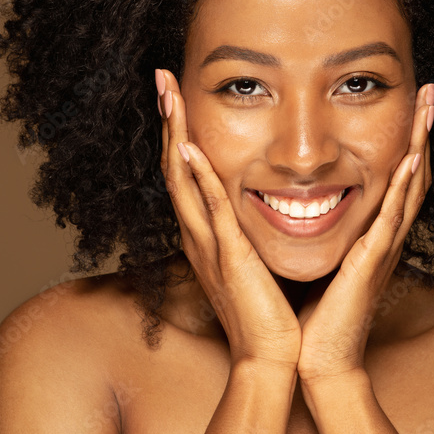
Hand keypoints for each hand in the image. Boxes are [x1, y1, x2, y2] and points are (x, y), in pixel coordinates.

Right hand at [156, 69, 301, 370]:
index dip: (178, 133)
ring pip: (182, 180)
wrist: (273, 356)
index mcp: (206, 235)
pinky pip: (209, 209)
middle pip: (173, 167)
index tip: (176, 96)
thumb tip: (262, 204)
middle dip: (168, 121)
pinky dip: (198, 176)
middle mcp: (199, 235)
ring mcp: (208, 245)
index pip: (186, 173)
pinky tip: (190, 146)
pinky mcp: (227, 256)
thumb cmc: (270, 312)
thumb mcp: (255, 260)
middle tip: (161, 77)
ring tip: (168, 95)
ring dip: (174, 134)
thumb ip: (249, 232)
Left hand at [296, 82, 433, 383]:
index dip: (404, 139)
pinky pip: (392, 219)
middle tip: (428, 91)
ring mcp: (383, 249)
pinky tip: (409, 158)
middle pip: (414, 173)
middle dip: (421, 131)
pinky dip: (403, 187)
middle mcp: (384, 237)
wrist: (314, 358)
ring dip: (420, 145)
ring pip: (411, 188)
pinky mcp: (372, 264)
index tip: (407, 103)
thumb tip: (299, 202)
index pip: (395, 177)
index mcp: (372, 234)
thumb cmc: (313, 314)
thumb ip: (320, 231)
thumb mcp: (321, 258)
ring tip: (427, 107)